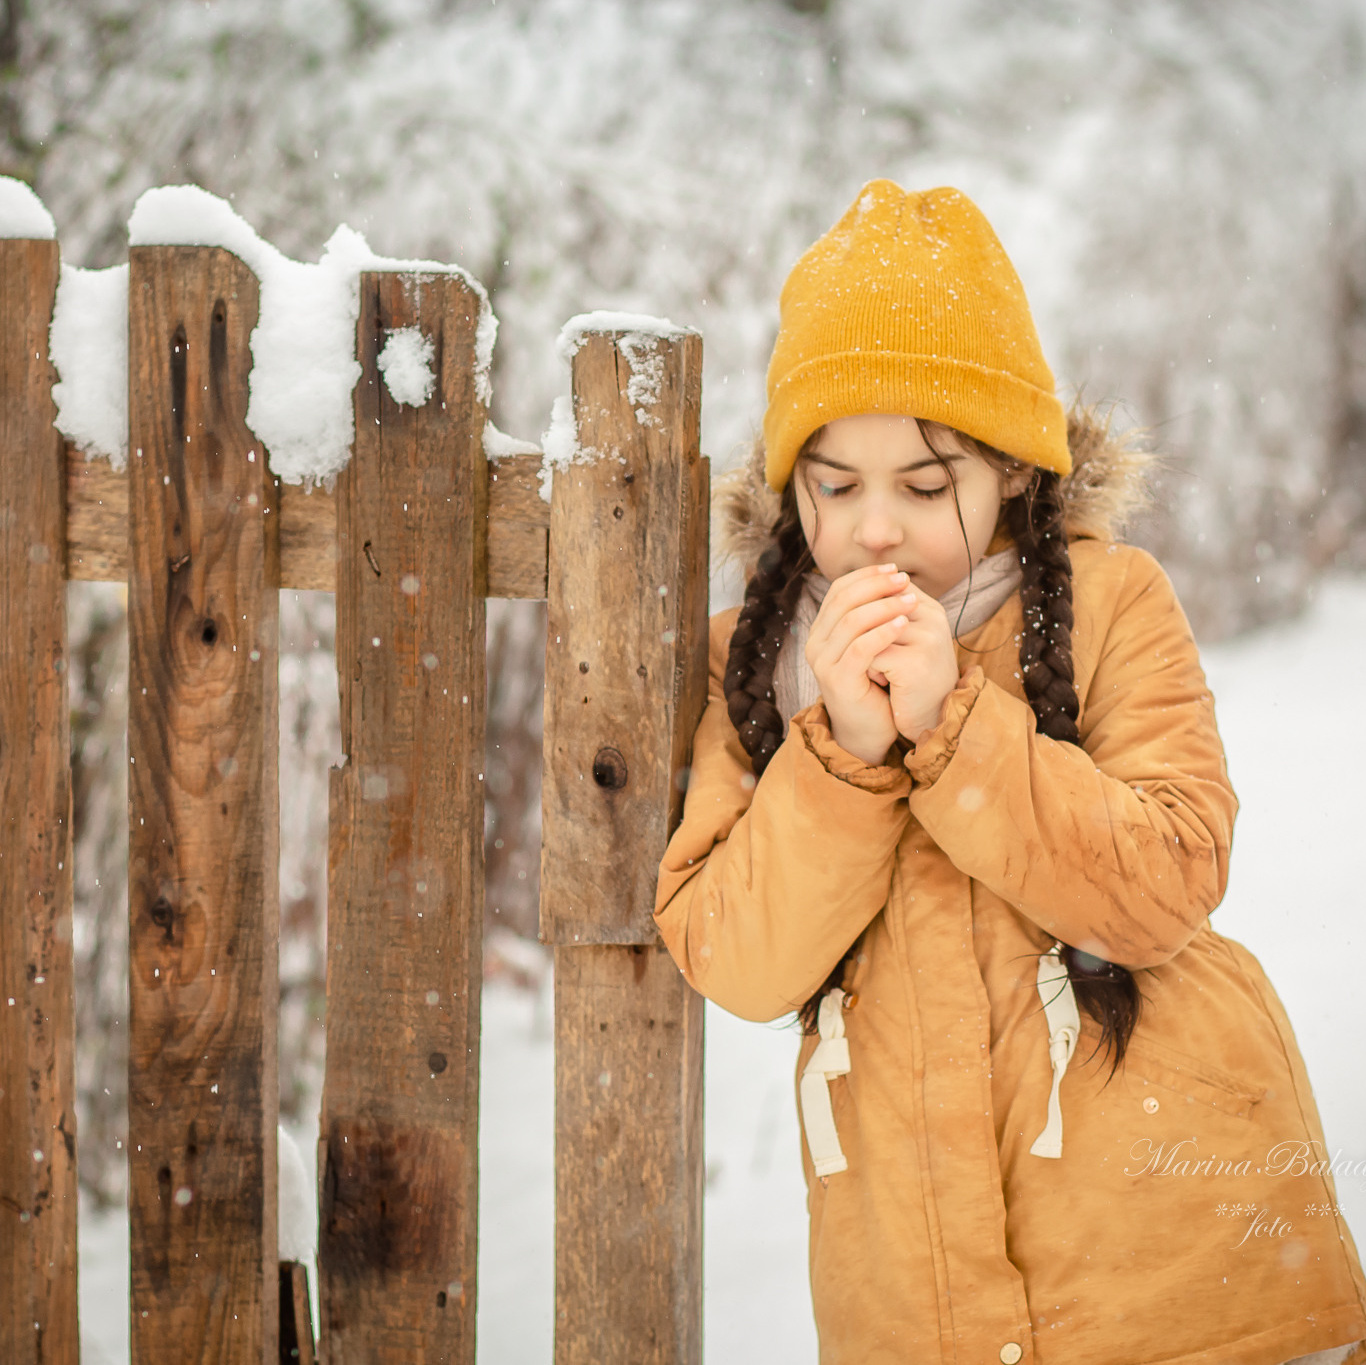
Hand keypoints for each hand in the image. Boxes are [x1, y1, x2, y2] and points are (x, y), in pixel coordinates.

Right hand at [805, 564, 917, 765]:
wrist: (868, 730)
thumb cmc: (874, 685)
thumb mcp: (870, 645)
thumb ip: (871, 618)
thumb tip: (893, 578)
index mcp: (821, 630)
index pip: (839, 590)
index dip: (867, 576)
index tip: (895, 570)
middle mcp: (816, 643)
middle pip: (843, 600)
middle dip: (877, 586)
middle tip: (905, 581)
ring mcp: (823, 662)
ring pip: (852, 621)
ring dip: (885, 606)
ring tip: (912, 601)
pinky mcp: (838, 679)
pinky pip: (861, 648)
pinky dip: (884, 632)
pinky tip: (905, 624)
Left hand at [865, 591, 959, 744]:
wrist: (931, 720)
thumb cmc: (913, 679)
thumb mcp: (904, 642)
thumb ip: (888, 615)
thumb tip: (853, 589)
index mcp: (930, 609)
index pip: (886, 586)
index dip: (863, 606)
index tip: (861, 632)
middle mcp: (933, 619)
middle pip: (877, 604)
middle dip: (860, 628)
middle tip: (861, 652)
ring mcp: (927, 640)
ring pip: (871, 628)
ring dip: (862, 647)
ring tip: (870, 667)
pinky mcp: (916, 664)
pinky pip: (873, 653)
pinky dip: (868, 667)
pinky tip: (877, 681)